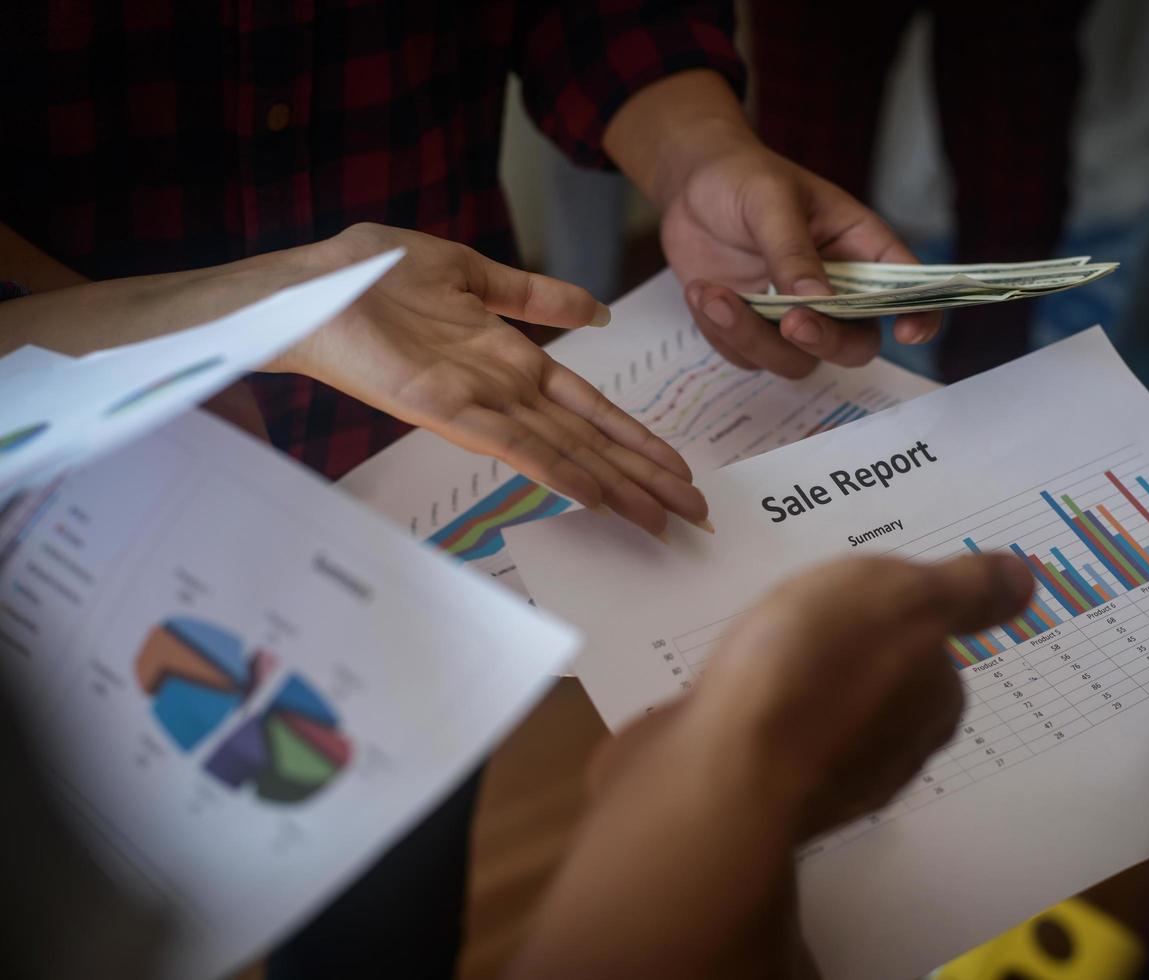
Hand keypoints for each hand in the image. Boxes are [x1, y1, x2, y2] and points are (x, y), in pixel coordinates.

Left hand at [275, 224, 707, 536]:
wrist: (313, 284)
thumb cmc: (377, 276)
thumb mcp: (472, 274)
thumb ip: (534, 295)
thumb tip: (596, 311)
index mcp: (513, 361)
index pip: (590, 408)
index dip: (636, 438)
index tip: (679, 467)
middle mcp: (505, 392)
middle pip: (589, 441)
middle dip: (643, 477)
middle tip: (694, 514)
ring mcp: (479, 405)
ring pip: (564, 452)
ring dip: (616, 486)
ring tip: (660, 518)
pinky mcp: (446, 408)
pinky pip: (512, 444)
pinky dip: (556, 469)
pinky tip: (594, 495)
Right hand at [592, 552, 1034, 839]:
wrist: (722, 769)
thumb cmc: (816, 666)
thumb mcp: (903, 594)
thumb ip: (966, 588)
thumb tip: (1028, 582)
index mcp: (936, 704)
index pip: (933, 650)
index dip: (893, 615)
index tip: (853, 596)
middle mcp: (899, 753)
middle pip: (882, 688)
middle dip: (849, 656)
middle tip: (803, 618)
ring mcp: (834, 784)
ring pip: (828, 718)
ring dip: (802, 688)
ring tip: (759, 651)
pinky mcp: (770, 794)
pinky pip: (776, 740)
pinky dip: (762, 715)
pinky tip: (730, 696)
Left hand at [603, 71, 939, 380]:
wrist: (690, 185)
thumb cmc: (744, 177)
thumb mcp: (770, 199)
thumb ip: (792, 251)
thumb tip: (816, 303)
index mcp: (860, 249)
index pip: (907, 289)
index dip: (919, 316)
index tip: (906, 332)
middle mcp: (836, 291)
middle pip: (855, 345)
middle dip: (825, 341)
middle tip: (791, 322)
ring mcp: (794, 316)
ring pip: (796, 361)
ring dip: (753, 338)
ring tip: (711, 293)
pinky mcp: (754, 330)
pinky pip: (747, 358)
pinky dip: (721, 333)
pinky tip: (701, 291)